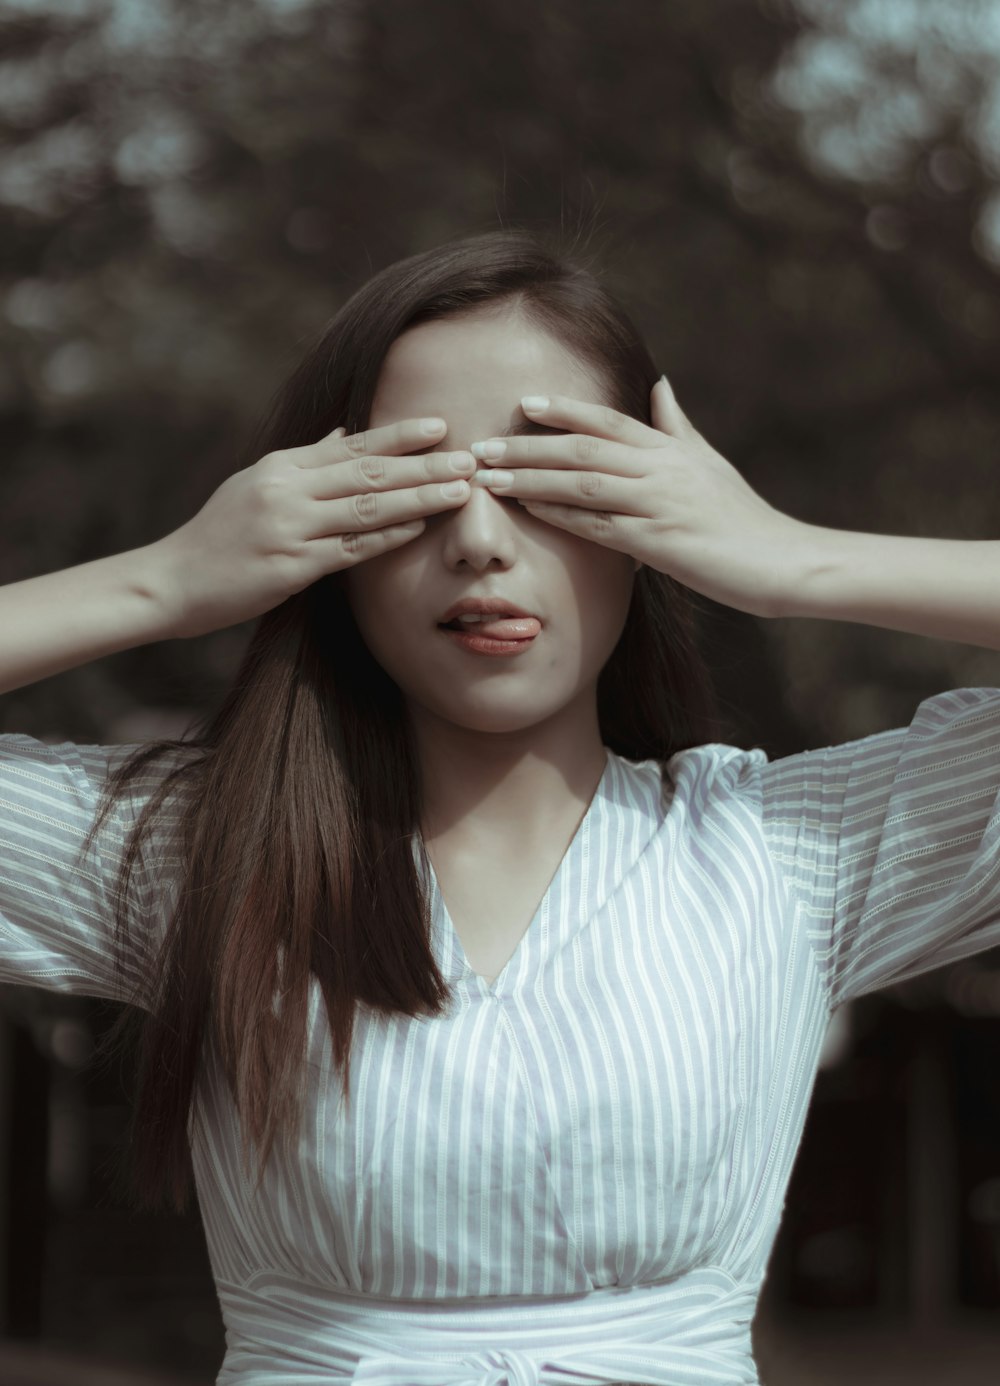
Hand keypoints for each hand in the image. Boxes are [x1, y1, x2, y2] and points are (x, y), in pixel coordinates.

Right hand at [153, 418, 475, 638]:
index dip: (398, 436)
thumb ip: (306, 461)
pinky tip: (419, 527)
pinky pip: (349, 549)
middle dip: (423, 463)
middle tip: (470, 456)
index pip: (351, 446)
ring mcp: (288, 528)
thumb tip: (346, 433)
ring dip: (418, 496)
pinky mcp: (290, 567)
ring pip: (366, 507)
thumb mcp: (256, 485)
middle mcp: (286, 490)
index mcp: (281, 467)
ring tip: (459, 489)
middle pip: (367, 472)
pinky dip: (386, 537)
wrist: (172, 580)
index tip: (440, 426)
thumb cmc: (219, 536)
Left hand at [470, 379, 808, 617]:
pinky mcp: (660, 543)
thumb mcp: (709, 463)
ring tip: (490, 479)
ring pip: (583, 484)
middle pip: (583, 448)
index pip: (608, 420)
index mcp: (670, 449)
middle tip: (482, 445)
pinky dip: (562, 517)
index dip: (565, 410)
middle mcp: (662, 468)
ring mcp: (660, 504)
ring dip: (532, 480)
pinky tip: (530, 514)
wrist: (782, 561)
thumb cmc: (743, 518)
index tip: (523, 404)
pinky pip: (600, 526)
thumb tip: (658, 384)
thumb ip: (676, 426)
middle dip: (528, 446)